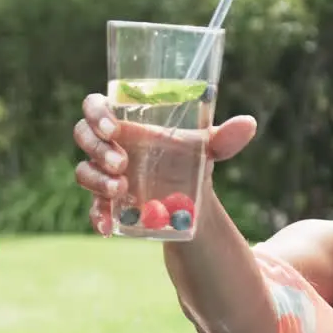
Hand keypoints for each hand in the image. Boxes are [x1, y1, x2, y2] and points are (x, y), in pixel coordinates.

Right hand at [73, 92, 256, 235]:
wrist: (190, 199)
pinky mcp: (106, 201)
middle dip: (98, 150)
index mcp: (126, 120)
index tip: (115, 128)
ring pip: (83, 171)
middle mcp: (109, 144)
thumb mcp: (208, 148)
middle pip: (83, 136)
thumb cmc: (191, 159)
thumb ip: (224, 137)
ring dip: (97, 181)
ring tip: (121, 191)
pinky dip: (97, 216)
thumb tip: (248, 124)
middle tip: (123, 164)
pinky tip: (107, 226)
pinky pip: (92, 207)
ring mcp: (103, 173)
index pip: (96, 105)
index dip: (97, 113)